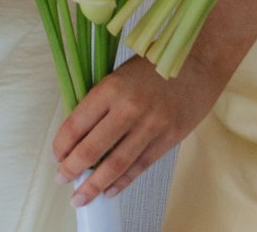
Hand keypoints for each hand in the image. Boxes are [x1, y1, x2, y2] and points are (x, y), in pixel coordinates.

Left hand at [54, 53, 224, 204]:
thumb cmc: (155, 64)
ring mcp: (151, 125)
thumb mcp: (120, 74)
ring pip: (116, 164)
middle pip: (92, 148)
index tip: (56, 156)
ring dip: (95, 184)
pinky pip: (140, 166)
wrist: (200, 60)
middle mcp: (128, 108)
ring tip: (81, 196)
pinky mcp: (169, 137)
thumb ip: (102, 101)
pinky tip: (109, 191)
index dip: (62, 145)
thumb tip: (79, 134)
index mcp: (110, 87)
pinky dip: (122, 182)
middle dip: (72, 169)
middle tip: (61, 180)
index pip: (76, 123)